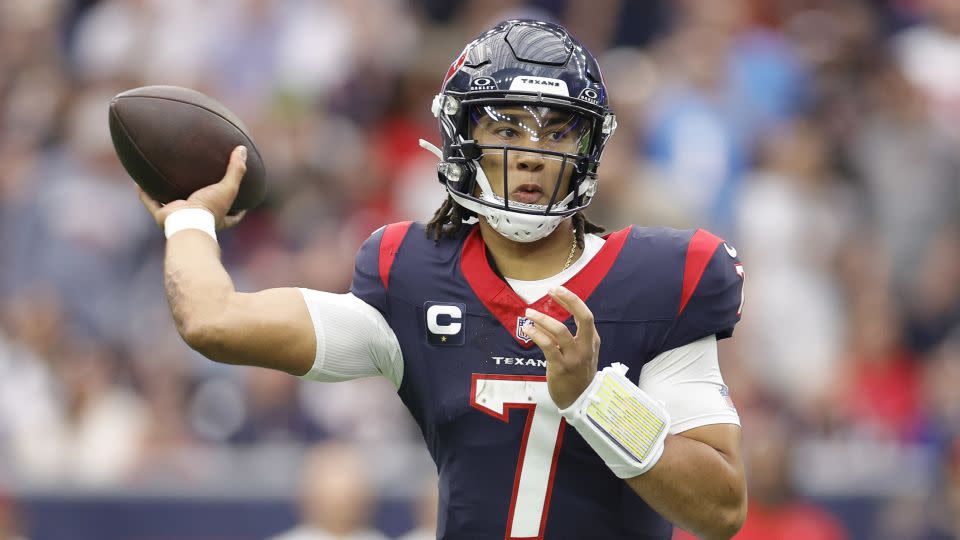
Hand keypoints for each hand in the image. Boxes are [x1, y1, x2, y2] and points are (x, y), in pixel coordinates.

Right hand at [138, 145, 247, 229]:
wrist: (188, 223)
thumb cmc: (210, 209)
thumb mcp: (228, 188)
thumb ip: (236, 170)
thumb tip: (242, 149)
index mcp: (217, 218)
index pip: (232, 216)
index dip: (237, 210)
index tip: (242, 202)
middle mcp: (198, 220)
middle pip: (201, 211)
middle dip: (200, 201)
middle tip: (200, 186)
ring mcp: (180, 219)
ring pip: (173, 206)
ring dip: (168, 196)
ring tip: (165, 181)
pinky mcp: (163, 217)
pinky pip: (151, 202)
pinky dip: (144, 194)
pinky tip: (139, 182)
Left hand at [522, 286, 600, 408]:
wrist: (579, 401)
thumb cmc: (578, 375)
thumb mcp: (582, 354)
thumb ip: (570, 337)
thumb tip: (549, 319)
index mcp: (592, 341)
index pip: (585, 315)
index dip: (571, 300)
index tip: (556, 290)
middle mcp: (586, 347)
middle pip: (583, 317)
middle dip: (568, 300)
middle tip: (551, 290)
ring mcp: (574, 358)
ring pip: (560, 331)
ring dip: (542, 319)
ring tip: (528, 313)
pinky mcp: (560, 367)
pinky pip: (548, 346)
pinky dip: (536, 334)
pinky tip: (528, 329)